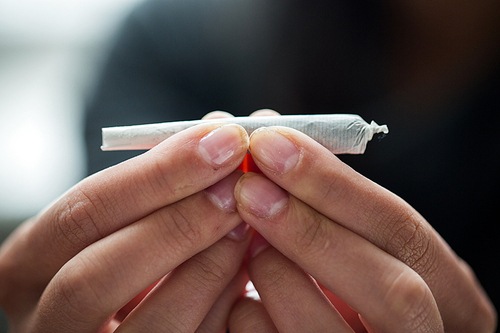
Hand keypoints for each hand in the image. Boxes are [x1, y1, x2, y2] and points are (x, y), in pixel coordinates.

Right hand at [0, 122, 250, 331]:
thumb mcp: (124, 214)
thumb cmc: (124, 247)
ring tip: (249, 222)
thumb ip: (163, 176)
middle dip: (180, 221)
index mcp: (31, 263)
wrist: (121, 312)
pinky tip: (246, 265)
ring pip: (150, 322)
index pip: (84, 211)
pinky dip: (223, 303)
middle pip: (99, 272)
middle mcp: (46, 318)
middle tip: (237, 185)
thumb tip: (220, 126)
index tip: (222, 140)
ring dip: (210, 265)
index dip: (158, 174)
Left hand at [229, 126, 496, 331]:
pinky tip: (238, 297)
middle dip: (310, 230)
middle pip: (391, 289)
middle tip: (247, 187)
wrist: (332, 330)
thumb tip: (263, 128)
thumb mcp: (353, 236)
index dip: (333, 184)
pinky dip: (252, 318)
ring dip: (277, 275)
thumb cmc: (346, 277)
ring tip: (243, 242)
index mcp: (445, 288)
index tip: (270, 143)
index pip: (400, 228)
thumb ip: (322, 193)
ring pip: (333, 331)